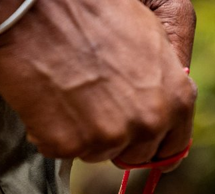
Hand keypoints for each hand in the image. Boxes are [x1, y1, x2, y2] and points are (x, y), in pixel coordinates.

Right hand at [0, 0, 196, 168]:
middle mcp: (148, 123)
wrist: (38, 5)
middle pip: (134, 157)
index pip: (173, 148)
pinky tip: (49, 96)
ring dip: (83, 132)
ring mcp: (108, 137)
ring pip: (97, 154)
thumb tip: (164, 124)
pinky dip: (52, 131)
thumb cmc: (96, 10)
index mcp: (176, 100)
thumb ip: (167, 84)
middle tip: (95, 100)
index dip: (153, 143)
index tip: (136, 139)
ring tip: (71, 87)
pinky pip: (61, 151)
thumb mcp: (153, 36)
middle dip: (117, 137)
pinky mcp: (68, 145)